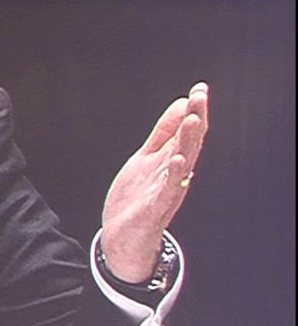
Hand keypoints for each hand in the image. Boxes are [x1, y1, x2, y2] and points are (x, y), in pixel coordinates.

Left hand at [101, 82, 209, 282]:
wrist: (123, 237)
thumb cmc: (138, 197)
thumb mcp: (148, 158)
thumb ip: (163, 134)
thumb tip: (182, 104)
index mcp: (171, 160)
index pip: (187, 132)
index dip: (194, 111)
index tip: (200, 89)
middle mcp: (174, 174)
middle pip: (188, 144)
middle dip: (195, 120)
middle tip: (201, 97)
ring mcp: (167, 191)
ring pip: (183, 163)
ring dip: (188, 142)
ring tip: (193, 120)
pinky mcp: (156, 208)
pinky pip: (168, 190)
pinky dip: (174, 175)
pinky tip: (177, 160)